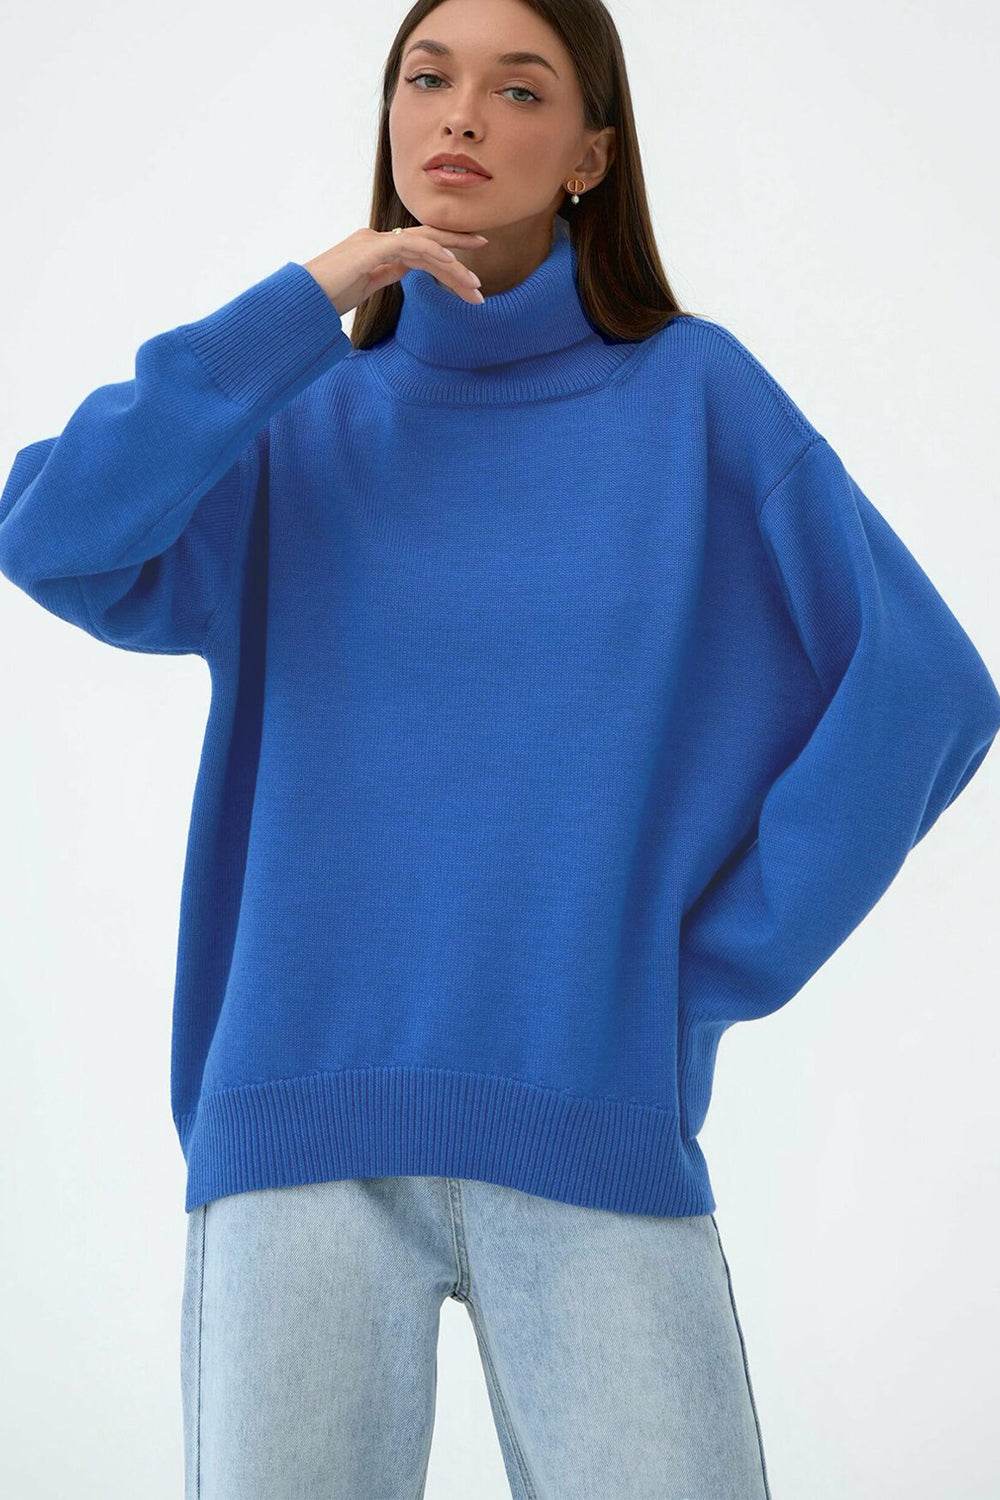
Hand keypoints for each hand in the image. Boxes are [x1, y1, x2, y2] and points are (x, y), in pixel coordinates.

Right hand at [303, 226, 488, 316]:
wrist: (302, 299)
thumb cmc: (326, 296)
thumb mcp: (363, 285)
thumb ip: (384, 274)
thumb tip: (404, 271)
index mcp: (379, 249)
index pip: (420, 250)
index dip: (447, 257)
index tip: (470, 271)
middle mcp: (379, 240)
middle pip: (428, 244)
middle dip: (458, 253)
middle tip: (483, 266)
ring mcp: (374, 242)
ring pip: (424, 247)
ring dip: (453, 265)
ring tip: (475, 285)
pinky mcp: (370, 250)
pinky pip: (409, 247)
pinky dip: (432, 253)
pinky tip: (452, 263)